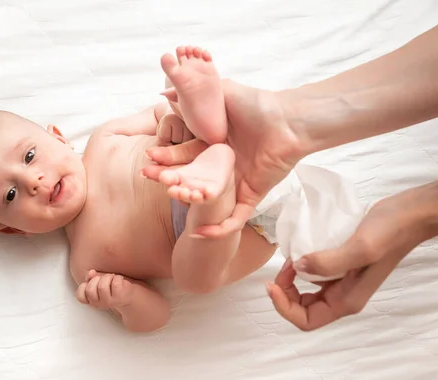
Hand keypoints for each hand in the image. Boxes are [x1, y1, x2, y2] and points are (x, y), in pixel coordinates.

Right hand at [75, 270, 133, 308]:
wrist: (128, 295)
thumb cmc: (111, 287)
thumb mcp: (98, 282)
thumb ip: (91, 278)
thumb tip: (91, 272)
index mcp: (90, 300)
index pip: (80, 296)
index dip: (83, 286)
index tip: (91, 282)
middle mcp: (98, 303)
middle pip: (90, 290)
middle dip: (96, 279)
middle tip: (103, 278)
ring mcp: (109, 302)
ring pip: (102, 286)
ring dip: (108, 277)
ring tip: (112, 278)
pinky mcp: (119, 297)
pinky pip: (115, 283)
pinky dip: (117, 277)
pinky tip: (119, 279)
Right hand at [146, 80, 305, 236]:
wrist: (289, 121)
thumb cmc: (258, 104)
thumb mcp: (222, 92)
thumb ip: (194, 93)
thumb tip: (165, 89)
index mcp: (213, 147)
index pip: (184, 155)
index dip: (166, 157)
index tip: (148, 158)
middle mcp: (221, 166)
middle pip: (192, 178)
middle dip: (170, 180)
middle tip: (149, 177)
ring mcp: (235, 183)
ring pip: (208, 200)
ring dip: (188, 201)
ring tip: (172, 197)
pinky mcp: (250, 196)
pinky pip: (233, 219)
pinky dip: (218, 229)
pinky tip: (199, 232)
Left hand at [266, 189, 429, 329]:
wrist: (409, 214)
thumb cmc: (389, 233)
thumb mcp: (360, 248)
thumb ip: (328, 261)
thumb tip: (297, 267)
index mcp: (347, 301)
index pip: (306, 320)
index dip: (284, 307)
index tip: (273, 283)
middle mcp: (343, 296)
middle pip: (302, 309)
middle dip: (285, 293)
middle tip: (283, 266)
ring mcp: (343, 282)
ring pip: (306, 292)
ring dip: (291, 281)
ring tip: (289, 257)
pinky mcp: (341, 266)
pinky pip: (314, 274)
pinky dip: (301, 267)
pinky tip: (300, 250)